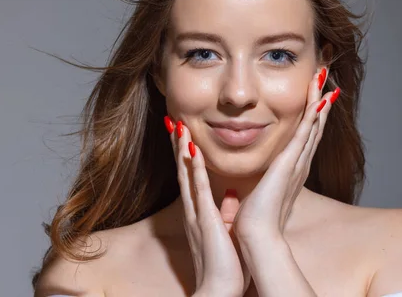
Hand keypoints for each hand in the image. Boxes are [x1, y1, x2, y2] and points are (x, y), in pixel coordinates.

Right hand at [165, 118, 250, 296]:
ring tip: (178, 127)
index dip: (186, 154)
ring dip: (182, 151)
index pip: (191, 177)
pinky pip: (198, 189)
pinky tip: (191, 151)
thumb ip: (224, 212)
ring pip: (186, 175)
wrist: (219, 289)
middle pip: (183, 171)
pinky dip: (193, 169)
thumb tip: (228, 194)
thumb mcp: (225, 231)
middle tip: (174, 121)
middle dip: (178, 146)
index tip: (184, 133)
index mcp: (200, 212)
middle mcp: (193, 209)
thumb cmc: (224, 263)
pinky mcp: (204, 219)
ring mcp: (196, 213)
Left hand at [232, 68, 339, 242]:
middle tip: (324, 78)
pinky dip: (314, 114)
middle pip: (314, 126)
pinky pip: (306, 132)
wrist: (257, 235)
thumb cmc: (256, 219)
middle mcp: (299, 164)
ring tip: (323, 78)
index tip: (313, 96)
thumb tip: (236, 188)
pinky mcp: (291, 163)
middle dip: (319, 101)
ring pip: (313, 124)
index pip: (303, 137)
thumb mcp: (256, 195)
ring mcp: (297, 162)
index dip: (310, 116)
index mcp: (291, 171)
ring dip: (318, 100)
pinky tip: (320, 97)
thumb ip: (252, 188)